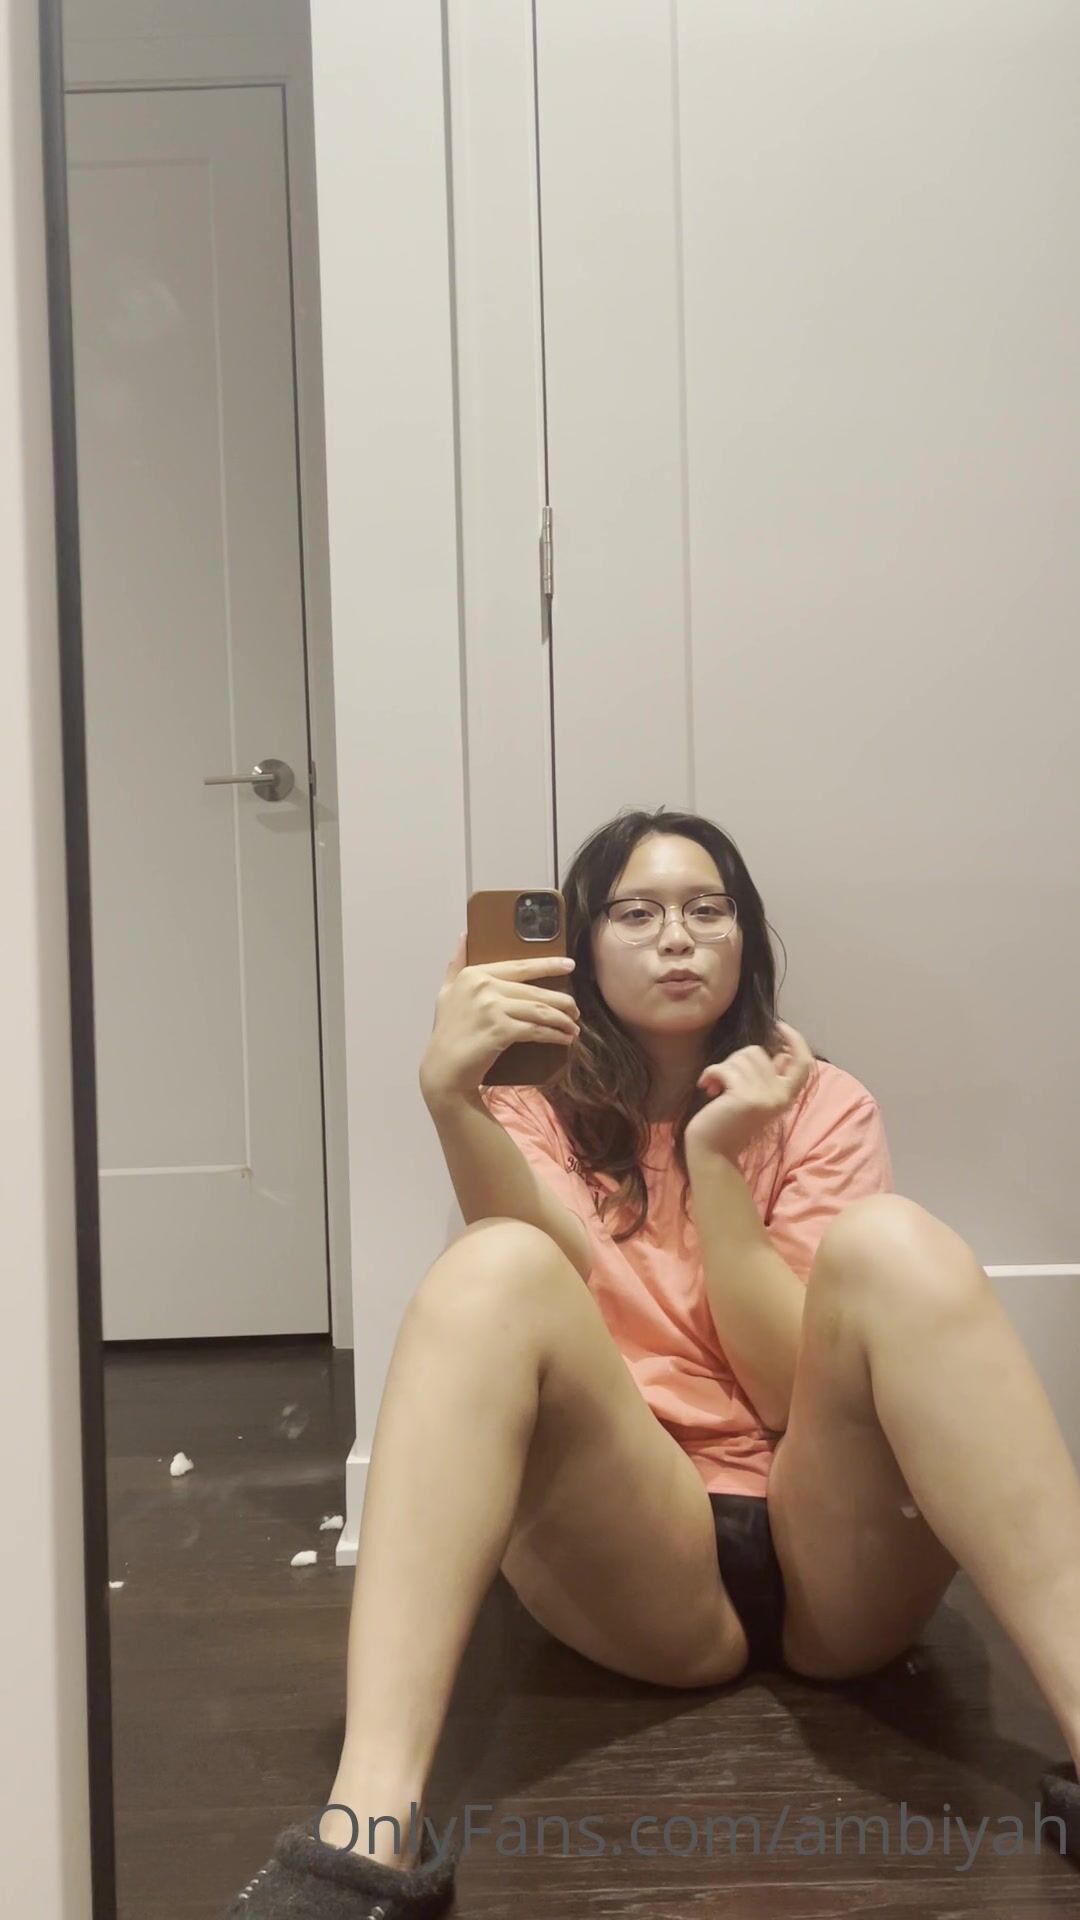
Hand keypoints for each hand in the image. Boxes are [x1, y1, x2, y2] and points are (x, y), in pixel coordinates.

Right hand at [419, 931, 579, 1102]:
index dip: (548, 965)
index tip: (570, 965)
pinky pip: (536, 1029)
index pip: (520, 966)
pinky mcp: (500, 1030)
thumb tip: (465, 934)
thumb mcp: (446, 991)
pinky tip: (564, 1039)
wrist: (443, 1068)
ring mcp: (492, 1008)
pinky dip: (554, 1035)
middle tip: (575, 1011)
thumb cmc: (447, 1032)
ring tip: (573, 1026)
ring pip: (540, 1010)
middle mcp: (483, 987)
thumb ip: (456, 963)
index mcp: (474, 974)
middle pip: (535, 991)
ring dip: (562, 1019)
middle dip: (561, 1001)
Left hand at [684, 1021, 814, 1162]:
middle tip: (724, 1081)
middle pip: (758, 1052)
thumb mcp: (757, 1097)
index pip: (804, 1062)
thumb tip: (780, 1053)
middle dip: (735, 1060)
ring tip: (716, 1088)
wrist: (714, 1152)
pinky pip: (725, 1068)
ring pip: (740, 1057)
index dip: (795, 1040)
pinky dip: (710, 1074)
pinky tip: (706, 1087)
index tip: (779, 1025)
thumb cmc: (730, 1121)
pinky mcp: (745, 1098)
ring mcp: (765, 1097)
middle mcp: (781, 1096)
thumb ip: (770, 1076)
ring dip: (722, 1068)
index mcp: (787, 1096)